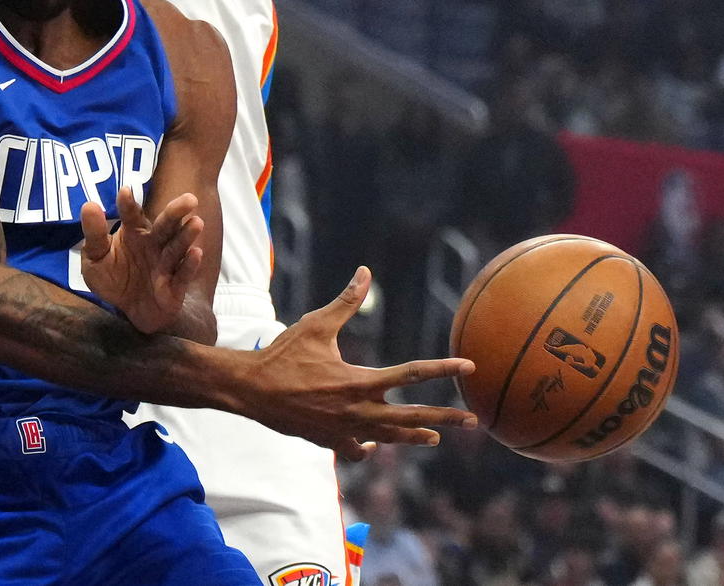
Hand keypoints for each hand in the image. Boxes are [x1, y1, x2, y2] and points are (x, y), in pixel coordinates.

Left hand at [79, 189, 203, 334]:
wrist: (132, 311)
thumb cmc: (114, 278)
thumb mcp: (95, 259)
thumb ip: (94, 235)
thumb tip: (89, 205)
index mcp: (134, 232)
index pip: (132, 215)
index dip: (128, 204)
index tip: (125, 191)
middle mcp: (154, 243)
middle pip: (165, 225)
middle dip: (176, 212)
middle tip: (189, 199)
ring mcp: (166, 263)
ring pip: (177, 246)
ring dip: (186, 235)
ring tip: (196, 222)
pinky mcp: (175, 285)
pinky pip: (183, 274)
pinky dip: (190, 264)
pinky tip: (196, 253)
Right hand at [240, 266, 477, 460]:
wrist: (251, 391)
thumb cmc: (283, 355)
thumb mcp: (316, 325)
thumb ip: (346, 302)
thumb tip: (364, 272)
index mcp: (359, 381)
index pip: (411, 374)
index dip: (443, 369)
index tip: (468, 367)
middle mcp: (357, 410)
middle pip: (412, 417)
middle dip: (445, 418)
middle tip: (472, 421)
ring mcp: (345, 430)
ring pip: (390, 439)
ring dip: (415, 436)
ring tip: (435, 436)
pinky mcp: (329, 441)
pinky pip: (357, 450)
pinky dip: (369, 447)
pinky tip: (374, 443)